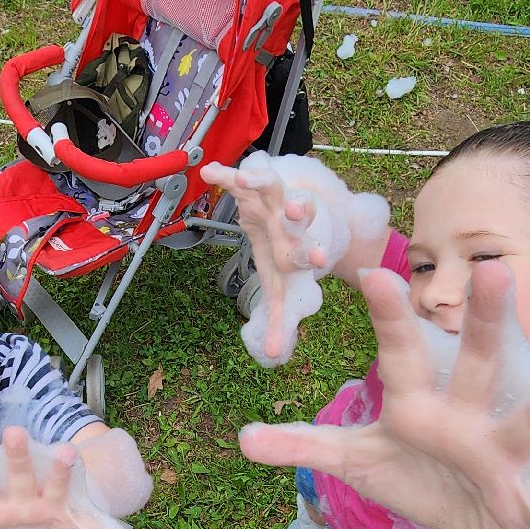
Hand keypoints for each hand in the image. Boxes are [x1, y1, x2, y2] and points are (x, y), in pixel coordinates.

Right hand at [201, 154, 328, 362]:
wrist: (285, 216)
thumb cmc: (282, 257)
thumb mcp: (281, 288)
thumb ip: (279, 321)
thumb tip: (272, 357)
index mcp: (296, 249)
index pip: (306, 253)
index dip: (312, 254)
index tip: (320, 258)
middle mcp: (289, 222)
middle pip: (296, 216)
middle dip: (296, 212)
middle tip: (295, 209)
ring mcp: (273, 200)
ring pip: (272, 187)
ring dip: (260, 182)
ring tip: (246, 179)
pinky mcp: (253, 186)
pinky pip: (238, 177)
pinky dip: (225, 175)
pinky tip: (209, 171)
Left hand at [238, 263, 529, 528]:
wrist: (465, 513)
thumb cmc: (413, 469)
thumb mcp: (356, 460)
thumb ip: (305, 444)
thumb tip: (240, 438)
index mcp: (419, 402)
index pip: (400, 352)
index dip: (387, 318)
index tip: (373, 274)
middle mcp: (467, 415)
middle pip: (477, 363)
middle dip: (486, 322)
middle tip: (495, 269)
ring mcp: (502, 454)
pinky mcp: (525, 499)